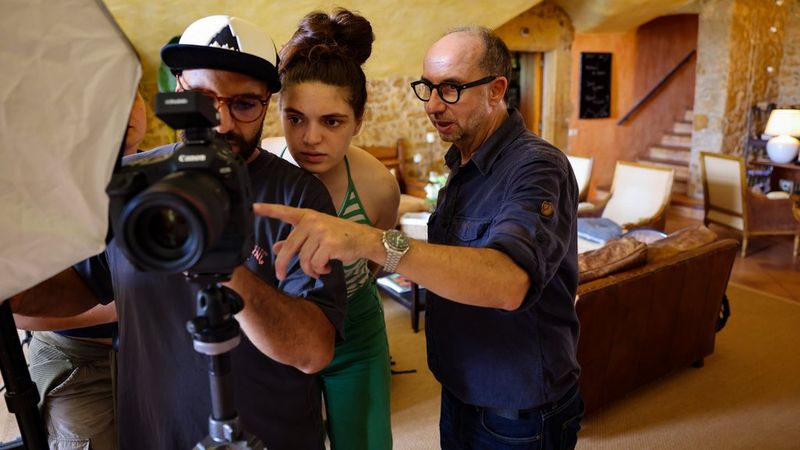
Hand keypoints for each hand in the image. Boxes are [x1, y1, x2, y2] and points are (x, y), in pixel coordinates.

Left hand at [254, 203, 379, 279]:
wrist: (364, 239)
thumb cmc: (339, 237)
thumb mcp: (317, 235)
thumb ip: (296, 240)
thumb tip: (276, 248)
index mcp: (307, 216)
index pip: (284, 211)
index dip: (268, 210)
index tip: (252, 208)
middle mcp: (312, 221)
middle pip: (290, 247)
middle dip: (283, 265)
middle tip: (280, 276)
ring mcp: (321, 232)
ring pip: (303, 259)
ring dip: (310, 269)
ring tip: (319, 269)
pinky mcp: (329, 244)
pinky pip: (315, 264)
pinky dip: (319, 271)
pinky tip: (326, 268)